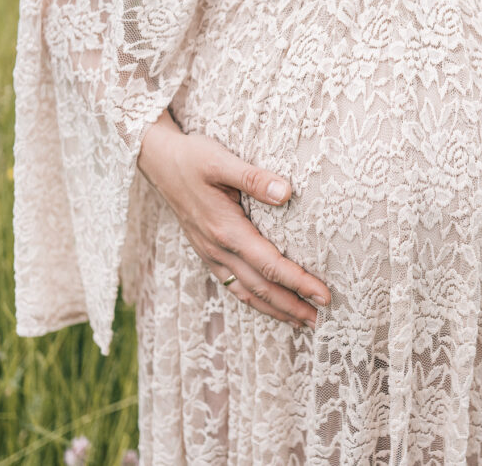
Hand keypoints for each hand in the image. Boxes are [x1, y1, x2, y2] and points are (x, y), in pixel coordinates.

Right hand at [137, 109, 330, 328]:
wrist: (158, 161)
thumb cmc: (192, 158)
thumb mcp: (221, 160)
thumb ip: (254, 178)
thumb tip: (287, 192)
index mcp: (225, 229)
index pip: (270, 264)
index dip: (299, 282)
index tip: (324, 295)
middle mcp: (217, 249)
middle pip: (261, 288)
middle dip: (293, 306)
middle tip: (322, 321)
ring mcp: (211, 254)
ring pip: (246, 292)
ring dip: (276, 310)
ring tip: (302, 322)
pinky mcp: (208, 252)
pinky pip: (233, 285)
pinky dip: (254, 301)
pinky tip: (269, 306)